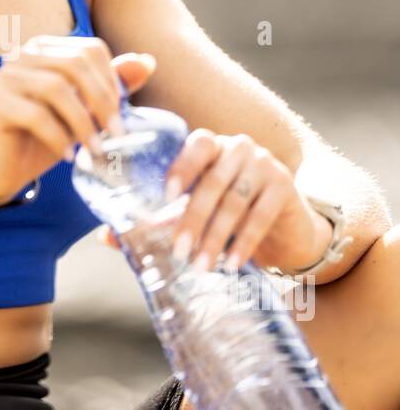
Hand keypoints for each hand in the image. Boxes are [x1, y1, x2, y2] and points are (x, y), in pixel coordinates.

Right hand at [0, 38, 156, 207]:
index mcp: (45, 48)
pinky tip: (67, 156)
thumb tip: (147, 62)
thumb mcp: (84, 111)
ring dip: (83, 123)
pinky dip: (58, 137)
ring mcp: (5, 76)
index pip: (89, 50)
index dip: (112, 81)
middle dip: (103, 102)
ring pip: (56, 89)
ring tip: (94, 150)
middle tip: (116, 135)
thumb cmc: (45, 137)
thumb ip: (111, 86)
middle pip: (75, 65)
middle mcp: (22, 54)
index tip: (122, 114)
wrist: (3, 169)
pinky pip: (35, 115)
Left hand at [149, 129, 331, 273]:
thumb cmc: (234, 212)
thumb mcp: (203, 209)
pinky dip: (244, 243)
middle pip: (213, 181)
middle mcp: (240, 148)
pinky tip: (231, 263)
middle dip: (194, 218)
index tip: (168, 197)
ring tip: (201, 265)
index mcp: (215, 146)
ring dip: (215, 237)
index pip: (199, 144)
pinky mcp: (285, 185)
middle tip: (179, 250)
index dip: (183, 167)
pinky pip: (260, 216)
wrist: (285, 226)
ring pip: (235, 201)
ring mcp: (265, 163)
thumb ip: (170, 216)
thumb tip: (124, 234)